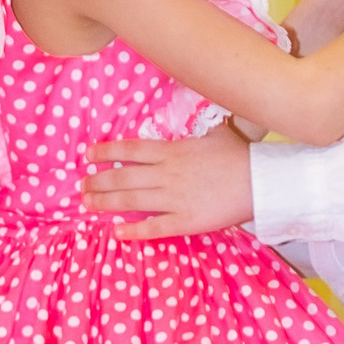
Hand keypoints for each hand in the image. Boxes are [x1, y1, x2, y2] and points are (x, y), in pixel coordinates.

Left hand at [82, 126, 255, 238]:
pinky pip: (154, 227)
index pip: (130, 150)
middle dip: (98, 181)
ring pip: (131, 201)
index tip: (88, 155)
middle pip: (123, 177)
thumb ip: (195, 129)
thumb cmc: (240, 156)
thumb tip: (190, 112)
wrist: (262, 182)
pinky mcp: (186, 221)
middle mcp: (167, 174)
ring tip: (88, 204)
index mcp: (173, 151)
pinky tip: (117, 232)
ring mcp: (175, 199)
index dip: (106, 152)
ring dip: (106, 203)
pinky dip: (133, 231)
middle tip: (81, 186)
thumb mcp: (214, 133)